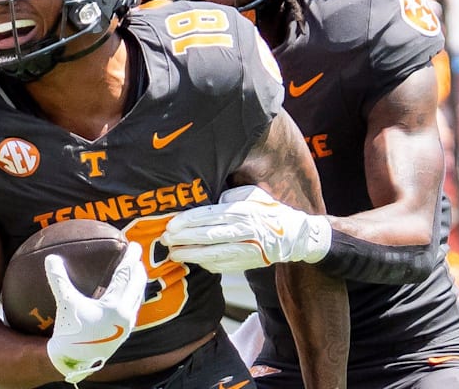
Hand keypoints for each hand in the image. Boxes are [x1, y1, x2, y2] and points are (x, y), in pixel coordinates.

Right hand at [45, 241, 145, 384]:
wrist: (74, 361)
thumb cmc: (70, 332)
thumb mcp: (65, 304)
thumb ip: (59, 280)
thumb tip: (50, 258)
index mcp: (115, 306)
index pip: (126, 275)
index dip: (130, 258)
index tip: (133, 244)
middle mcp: (125, 315)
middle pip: (138, 284)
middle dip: (138, 267)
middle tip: (135, 253)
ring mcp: (127, 325)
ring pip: (138, 296)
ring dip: (138, 281)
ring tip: (134, 270)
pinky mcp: (124, 332)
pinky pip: (134, 307)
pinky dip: (133, 294)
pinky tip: (126, 292)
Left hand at [163, 185, 331, 272]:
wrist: (294, 235)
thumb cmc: (266, 210)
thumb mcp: (251, 194)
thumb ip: (228, 196)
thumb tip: (206, 199)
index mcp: (242, 210)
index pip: (209, 216)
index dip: (188, 221)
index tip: (170, 224)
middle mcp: (244, 230)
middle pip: (207, 236)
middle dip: (183, 239)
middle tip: (164, 239)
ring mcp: (246, 249)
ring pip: (213, 254)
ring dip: (190, 255)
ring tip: (173, 253)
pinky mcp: (247, 263)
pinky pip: (222, 265)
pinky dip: (205, 264)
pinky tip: (192, 260)